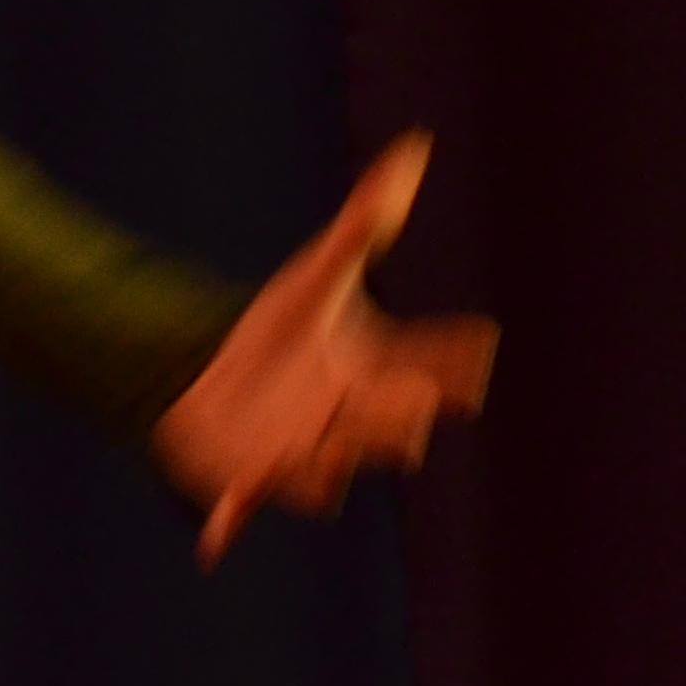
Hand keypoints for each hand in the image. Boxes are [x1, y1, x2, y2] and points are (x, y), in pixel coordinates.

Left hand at [149, 132, 498, 566]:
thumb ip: (367, 221)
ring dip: (322, 470)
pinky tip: (213, 538)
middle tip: (408, 400)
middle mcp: (347, 426)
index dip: (452, 361)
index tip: (474, 345)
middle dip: (396, 418)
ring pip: (323, 475)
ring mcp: (300, 458)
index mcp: (375, 377)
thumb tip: (415, 147)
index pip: (431, 369)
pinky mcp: (245, 479)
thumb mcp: (318, 275)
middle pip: (386, 428)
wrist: (212, 374)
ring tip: (319, 456)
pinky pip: (240, 507)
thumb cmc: (277, 331)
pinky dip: (228, 523)